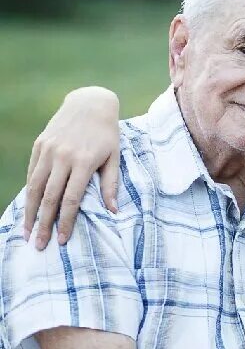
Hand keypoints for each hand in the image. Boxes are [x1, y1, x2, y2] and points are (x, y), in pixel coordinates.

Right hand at [24, 87, 120, 248]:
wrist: (90, 103)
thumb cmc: (107, 133)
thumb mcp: (114, 156)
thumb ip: (111, 184)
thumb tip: (113, 211)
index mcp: (83, 162)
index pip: (70, 199)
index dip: (65, 222)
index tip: (62, 240)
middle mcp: (63, 157)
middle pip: (49, 197)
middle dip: (43, 224)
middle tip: (38, 245)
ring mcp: (48, 150)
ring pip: (35, 187)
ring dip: (30, 212)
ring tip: (26, 232)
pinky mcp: (39, 145)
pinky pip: (32, 173)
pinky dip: (29, 192)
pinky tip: (28, 207)